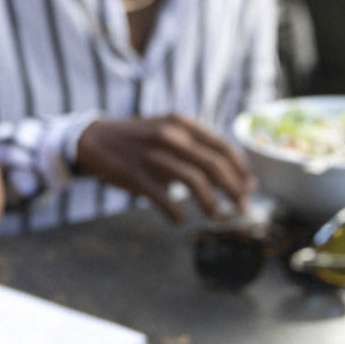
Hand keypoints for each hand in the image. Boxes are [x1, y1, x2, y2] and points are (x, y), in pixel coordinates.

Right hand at [73, 114, 252, 222]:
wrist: (94, 138)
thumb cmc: (140, 139)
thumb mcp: (169, 130)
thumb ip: (196, 147)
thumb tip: (232, 175)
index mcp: (182, 124)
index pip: (223, 147)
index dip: (241, 170)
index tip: (249, 188)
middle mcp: (170, 136)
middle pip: (214, 165)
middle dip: (234, 190)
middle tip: (242, 207)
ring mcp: (152, 156)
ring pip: (194, 181)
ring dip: (212, 204)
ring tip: (217, 216)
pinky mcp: (135, 176)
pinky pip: (164, 198)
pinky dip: (177, 213)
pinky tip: (181, 219)